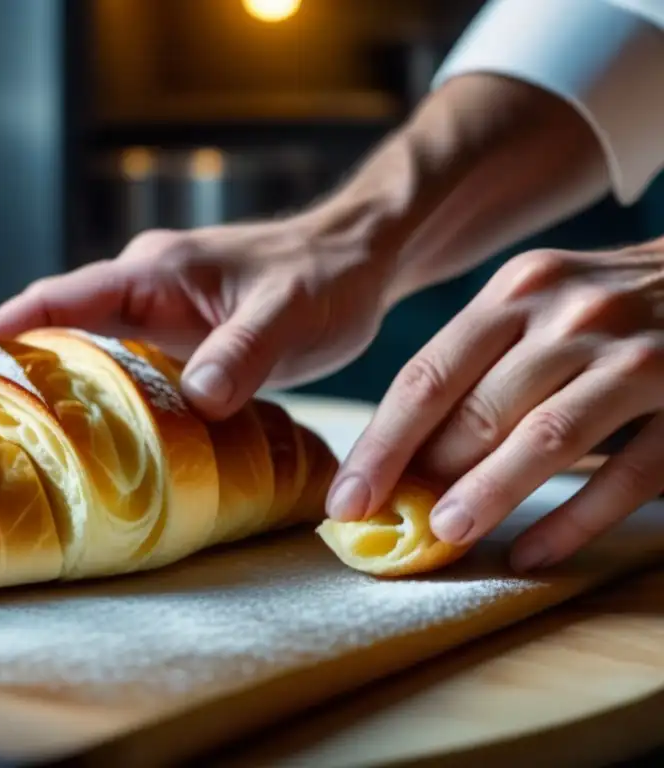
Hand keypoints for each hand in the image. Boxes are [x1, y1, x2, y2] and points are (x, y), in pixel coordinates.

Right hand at [0, 210, 395, 419]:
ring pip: (85, 350)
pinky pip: (123, 369)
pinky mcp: (179, 340)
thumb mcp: (286, 314)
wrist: (356, 262)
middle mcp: (143, 290)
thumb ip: (241, 350)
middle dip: (7, 363)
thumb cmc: (322, 277)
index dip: (1, 327)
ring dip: (48, 384)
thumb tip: (195, 399)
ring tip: (8, 437)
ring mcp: (159, 316)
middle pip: (54, 326)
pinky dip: (99, 397)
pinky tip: (91, 437)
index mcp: (152, 272)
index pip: (57, 297)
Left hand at [328, 239, 663, 570]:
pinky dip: (574, 521)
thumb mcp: (538, 307)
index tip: (345, 501)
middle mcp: (573, 315)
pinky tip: (531, 555)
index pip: (427, 377)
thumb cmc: (606, 306)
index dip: (381, 446)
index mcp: (517, 292)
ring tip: (446, 538)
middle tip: (390, 529)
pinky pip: (628, 476)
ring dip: (488, 495)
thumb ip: (478, 365)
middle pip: (479, 409)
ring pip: (546, 439)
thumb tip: (405, 458)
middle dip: (426, 477)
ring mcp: (637, 357)